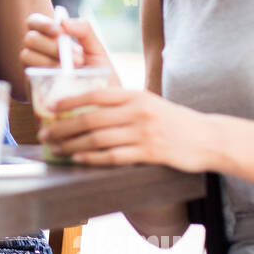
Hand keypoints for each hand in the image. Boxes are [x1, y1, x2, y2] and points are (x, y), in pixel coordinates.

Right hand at [21, 11, 117, 81]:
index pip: (34, 22)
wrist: (101, 105)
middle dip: (51, 45)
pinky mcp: (31, 88)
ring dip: (49, 60)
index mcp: (50, 39)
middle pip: (30, 38)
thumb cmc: (98, 75)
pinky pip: (28, 76)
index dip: (42, 23)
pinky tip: (63, 83)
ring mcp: (33, 70)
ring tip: (73, 71)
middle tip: (77, 58)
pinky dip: (46, 76)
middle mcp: (37, 52)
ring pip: (26, 55)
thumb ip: (84, 31)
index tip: (59, 31)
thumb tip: (64, 22)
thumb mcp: (96, 50)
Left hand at [40, 87, 213, 170]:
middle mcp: (138, 111)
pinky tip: (79, 159)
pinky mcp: (151, 153)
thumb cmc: (175, 121)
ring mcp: (144, 133)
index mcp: (136, 95)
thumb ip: (124, 104)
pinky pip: (114, 156)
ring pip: (98, 139)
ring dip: (72, 145)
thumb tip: (90, 109)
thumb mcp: (150, 103)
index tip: (52, 106)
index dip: (71, 100)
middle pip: (91, 119)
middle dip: (63, 127)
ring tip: (56, 149)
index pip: (96, 94)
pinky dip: (94, 158)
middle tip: (45, 133)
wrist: (208, 138)